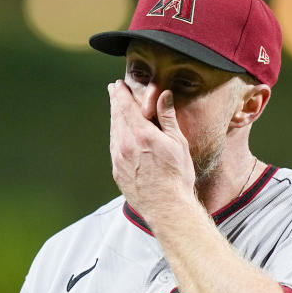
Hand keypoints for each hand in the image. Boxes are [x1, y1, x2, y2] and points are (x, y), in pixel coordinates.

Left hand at [107, 80, 196, 221]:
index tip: (118, 84)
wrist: (166, 207)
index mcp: (141, 134)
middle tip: (113, 90)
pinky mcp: (117, 171)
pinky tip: (119, 133)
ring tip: (116, 108)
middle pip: (116, 116)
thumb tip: (164, 94)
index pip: (125, 106)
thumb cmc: (177, 176)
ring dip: (114, 117)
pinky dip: (115, 134)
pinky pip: (114, 146)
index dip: (121, 93)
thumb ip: (167, 117)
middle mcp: (125, 144)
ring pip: (113, 131)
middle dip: (115, 101)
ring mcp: (118, 159)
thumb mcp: (178, 143)